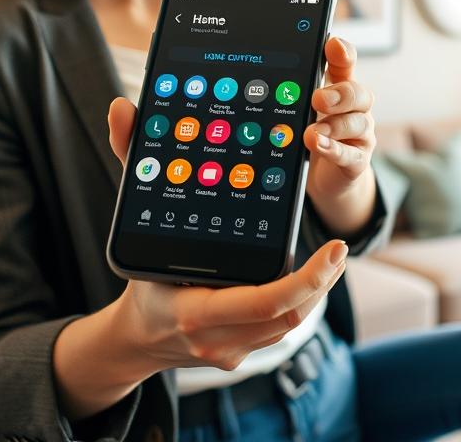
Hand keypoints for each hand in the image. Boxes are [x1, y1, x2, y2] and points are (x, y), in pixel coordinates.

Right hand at [102, 99, 346, 372]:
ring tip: (329, 258)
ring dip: (315, 292)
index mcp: (193, 310)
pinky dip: (298, 302)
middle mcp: (216, 337)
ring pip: (290, 325)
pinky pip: (280, 330)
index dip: (306, 280)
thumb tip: (122, 110)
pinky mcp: (243, 351)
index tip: (333, 247)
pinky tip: (308, 275)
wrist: (135, 338)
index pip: (265, 302)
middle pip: (288, 315)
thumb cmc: (139, 276)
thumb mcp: (133, 221)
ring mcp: (231, 350)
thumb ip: (131, 164)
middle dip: (321, 282)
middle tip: (339, 249)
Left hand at [302, 37, 376, 200]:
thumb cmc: (316, 134)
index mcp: (339, 89)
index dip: (343, 53)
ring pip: (359, 123)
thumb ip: (293, 93)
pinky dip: (334, 150)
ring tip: (312, 132)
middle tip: (318, 98)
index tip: (333, 44)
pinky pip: (352, 155)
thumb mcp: (303, 111)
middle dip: (340, 94)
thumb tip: (271, 81)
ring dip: (335, 126)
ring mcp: (360, 135)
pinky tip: (318, 145)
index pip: (346, 64)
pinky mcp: (357, 162)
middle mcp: (355, 109)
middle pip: (359, 93)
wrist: (327, 176)